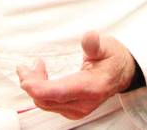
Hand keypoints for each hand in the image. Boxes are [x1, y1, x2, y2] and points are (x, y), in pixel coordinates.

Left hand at [17, 32, 134, 120]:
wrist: (121, 74)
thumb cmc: (113, 59)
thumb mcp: (107, 46)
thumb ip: (94, 44)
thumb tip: (89, 37)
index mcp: (92, 87)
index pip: (59, 93)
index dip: (39, 88)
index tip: (25, 79)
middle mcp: (83, 103)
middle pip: (47, 100)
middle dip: (31, 83)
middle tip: (25, 66)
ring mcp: (77, 109)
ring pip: (45, 103)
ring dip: (34, 86)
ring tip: (34, 67)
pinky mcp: (71, 109)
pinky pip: (48, 103)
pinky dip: (40, 91)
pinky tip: (41, 77)